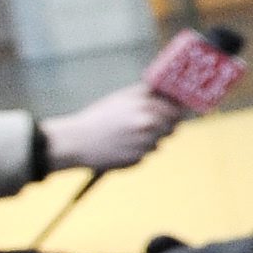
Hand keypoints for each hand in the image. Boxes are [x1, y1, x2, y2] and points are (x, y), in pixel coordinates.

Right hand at [39, 83, 182, 172]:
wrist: (77, 142)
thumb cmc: (100, 117)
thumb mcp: (122, 97)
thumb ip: (147, 93)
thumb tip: (169, 92)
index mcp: (146, 107)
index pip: (176, 111)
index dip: (174, 112)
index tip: (171, 112)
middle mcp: (149, 126)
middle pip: (172, 128)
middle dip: (163, 126)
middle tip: (145, 124)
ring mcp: (144, 145)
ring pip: (158, 142)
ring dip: (149, 140)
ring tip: (126, 135)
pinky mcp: (137, 160)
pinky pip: (146, 154)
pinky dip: (137, 151)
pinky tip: (121, 146)